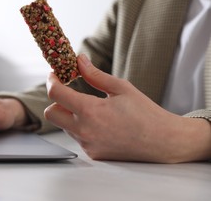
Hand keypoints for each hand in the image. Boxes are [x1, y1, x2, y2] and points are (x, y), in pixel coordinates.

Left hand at [45, 54, 210, 162]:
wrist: (163, 141)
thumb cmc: (145, 113)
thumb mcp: (121, 88)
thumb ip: (95, 74)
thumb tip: (79, 60)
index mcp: (90, 111)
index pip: (56, 94)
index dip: (51, 81)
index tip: (54, 75)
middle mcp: (85, 130)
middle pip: (51, 113)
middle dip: (56, 101)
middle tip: (69, 92)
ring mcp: (88, 144)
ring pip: (63, 125)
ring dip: (69, 114)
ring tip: (91, 108)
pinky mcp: (93, 154)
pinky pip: (77, 137)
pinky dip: (81, 127)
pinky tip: (100, 123)